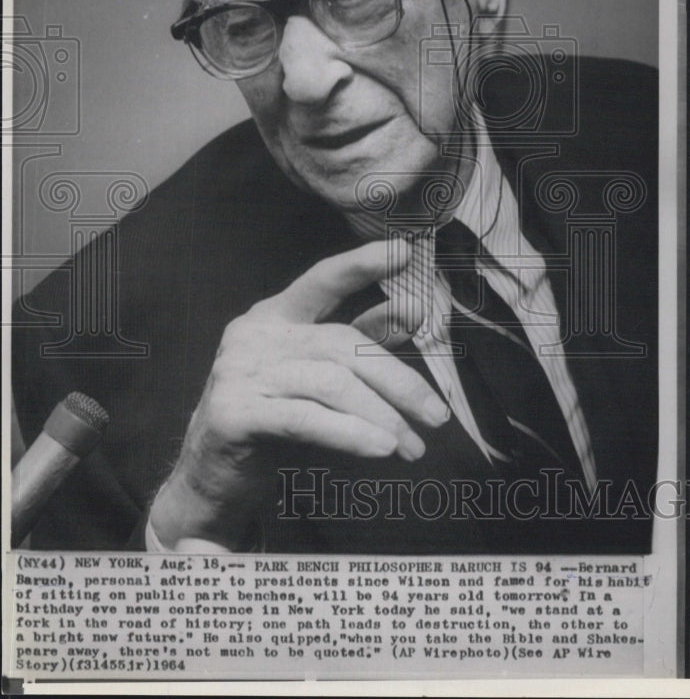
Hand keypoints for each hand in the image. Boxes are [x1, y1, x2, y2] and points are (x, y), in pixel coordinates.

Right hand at [148, 239, 449, 549]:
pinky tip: (381, 449)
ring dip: (382, 417)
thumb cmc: (270, 423)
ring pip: (332, 384)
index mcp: (274, 316)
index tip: (403, 252)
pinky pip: (307, 419)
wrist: (210, 481)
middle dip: (399, 381)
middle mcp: (255, 335)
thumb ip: (357, 343)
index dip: (362, 264)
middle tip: (436, 416)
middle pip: (342, 345)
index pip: (322, 280)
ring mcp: (240, 372)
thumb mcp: (316, 378)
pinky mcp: (235, 414)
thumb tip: (409, 310)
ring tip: (412, 446)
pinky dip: (351, 434)